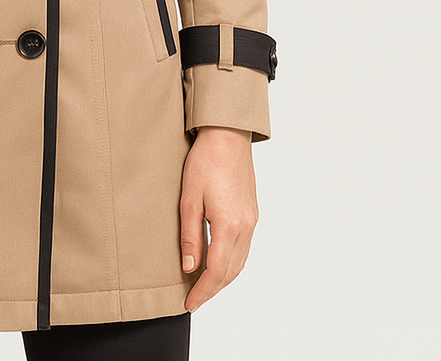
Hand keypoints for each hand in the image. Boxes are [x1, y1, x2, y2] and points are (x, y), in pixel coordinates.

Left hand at [180, 125, 257, 311]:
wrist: (227, 137)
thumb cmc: (205, 162)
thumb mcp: (189, 199)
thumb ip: (190, 236)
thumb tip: (190, 268)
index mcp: (229, 225)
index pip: (216, 271)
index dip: (202, 291)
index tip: (188, 303)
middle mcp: (246, 227)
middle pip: (231, 271)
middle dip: (212, 290)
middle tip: (193, 300)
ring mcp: (252, 220)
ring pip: (240, 262)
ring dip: (223, 278)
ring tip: (203, 286)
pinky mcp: (252, 213)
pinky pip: (245, 248)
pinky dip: (232, 263)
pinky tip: (219, 262)